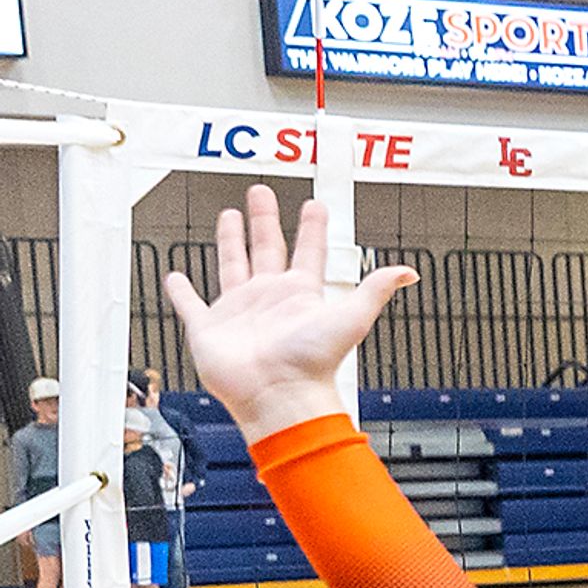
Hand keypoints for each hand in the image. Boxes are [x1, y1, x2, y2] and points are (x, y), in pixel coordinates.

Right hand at [157, 188, 418, 440]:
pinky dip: (182, 292)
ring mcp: (239, 311)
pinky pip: (191, 305)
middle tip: (261, 193)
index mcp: (301, 294)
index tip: (314, 205)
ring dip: (230, 241)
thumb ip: (376, 290)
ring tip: (229, 216)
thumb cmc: (313, 363)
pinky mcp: (209, 328)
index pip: (308, 250)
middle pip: (266, 248)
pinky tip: (177, 276)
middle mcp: (270, 298)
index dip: (311, 228)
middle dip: (264, 220)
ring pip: (232, 265)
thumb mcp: (351, 318)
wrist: (278, 395)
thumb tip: (410, 272)